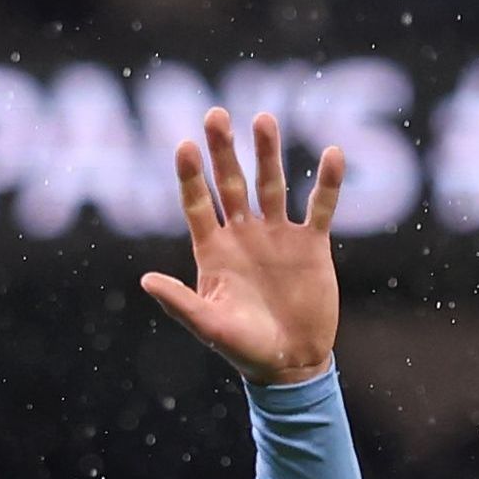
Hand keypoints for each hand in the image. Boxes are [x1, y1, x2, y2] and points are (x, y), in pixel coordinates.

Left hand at [137, 106, 344, 386]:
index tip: (184, 145)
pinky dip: (327, 182)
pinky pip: (320, 207)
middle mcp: (244, 235)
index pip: (197, 204)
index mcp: (214, 251)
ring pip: (272, 184)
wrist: (291, 365)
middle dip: (224, 150)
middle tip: (216, 114)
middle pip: (231, 183)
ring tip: (264, 119)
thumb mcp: (210, 326)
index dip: (190, 176)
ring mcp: (278, 236)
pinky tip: (332, 153)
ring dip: (268, 153)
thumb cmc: (244, 349)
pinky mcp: (311, 244)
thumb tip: (145, 280)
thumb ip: (181, 302)